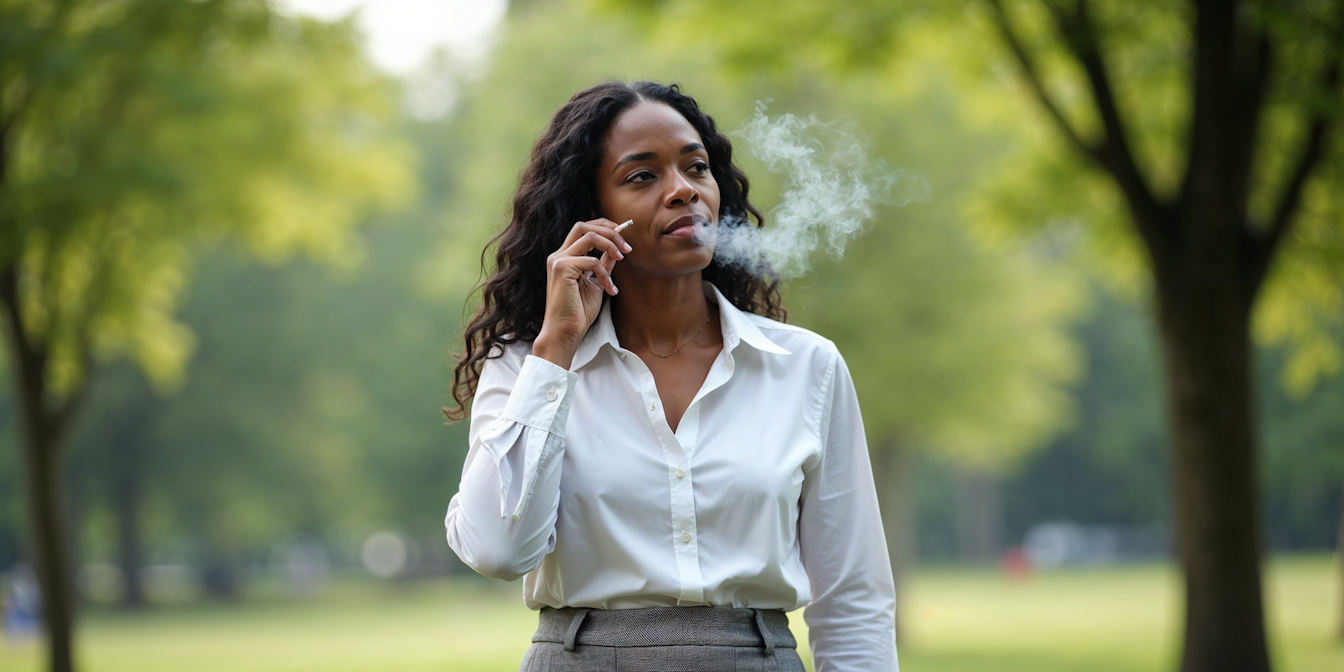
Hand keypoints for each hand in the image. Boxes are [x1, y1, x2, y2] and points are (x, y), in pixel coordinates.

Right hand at [532, 218, 632, 368]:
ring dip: (610, 245)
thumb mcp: (596, 283)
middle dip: (608, 230)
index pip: (583, 230)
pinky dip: (604, 272)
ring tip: (622, 258)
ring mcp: (558, 261)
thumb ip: (603, 265)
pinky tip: (608, 288)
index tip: (623, 239)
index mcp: (565, 257)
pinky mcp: (562, 269)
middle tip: (626, 246)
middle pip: (583, 225)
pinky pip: (592, 260)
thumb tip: (616, 250)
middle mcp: (559, 255)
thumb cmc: (579, 313)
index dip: (604, 228)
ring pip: (588, 236)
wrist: (565, 333)